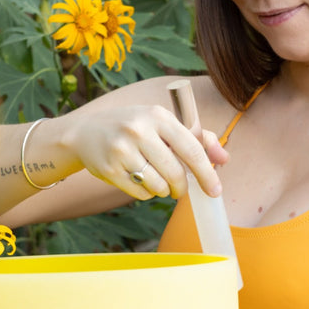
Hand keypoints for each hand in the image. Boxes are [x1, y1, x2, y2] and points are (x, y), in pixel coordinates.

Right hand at [60, 104, 228, 200]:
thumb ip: (196, 138)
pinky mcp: (109, 169)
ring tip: (155, 179)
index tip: (215, 190)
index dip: (206, 172)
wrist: (85, 132)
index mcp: (157, 115)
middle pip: (175, 172)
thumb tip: (224, 159)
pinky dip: (146, 193)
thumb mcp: (162, 123)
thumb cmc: (134, 128)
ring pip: (158, 186)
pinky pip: (140, 193)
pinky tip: (139, 180)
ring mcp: (122, 150)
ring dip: (163, 190)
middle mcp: (139, 130)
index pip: (190, 148)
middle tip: (181, 190)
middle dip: (182, 188)